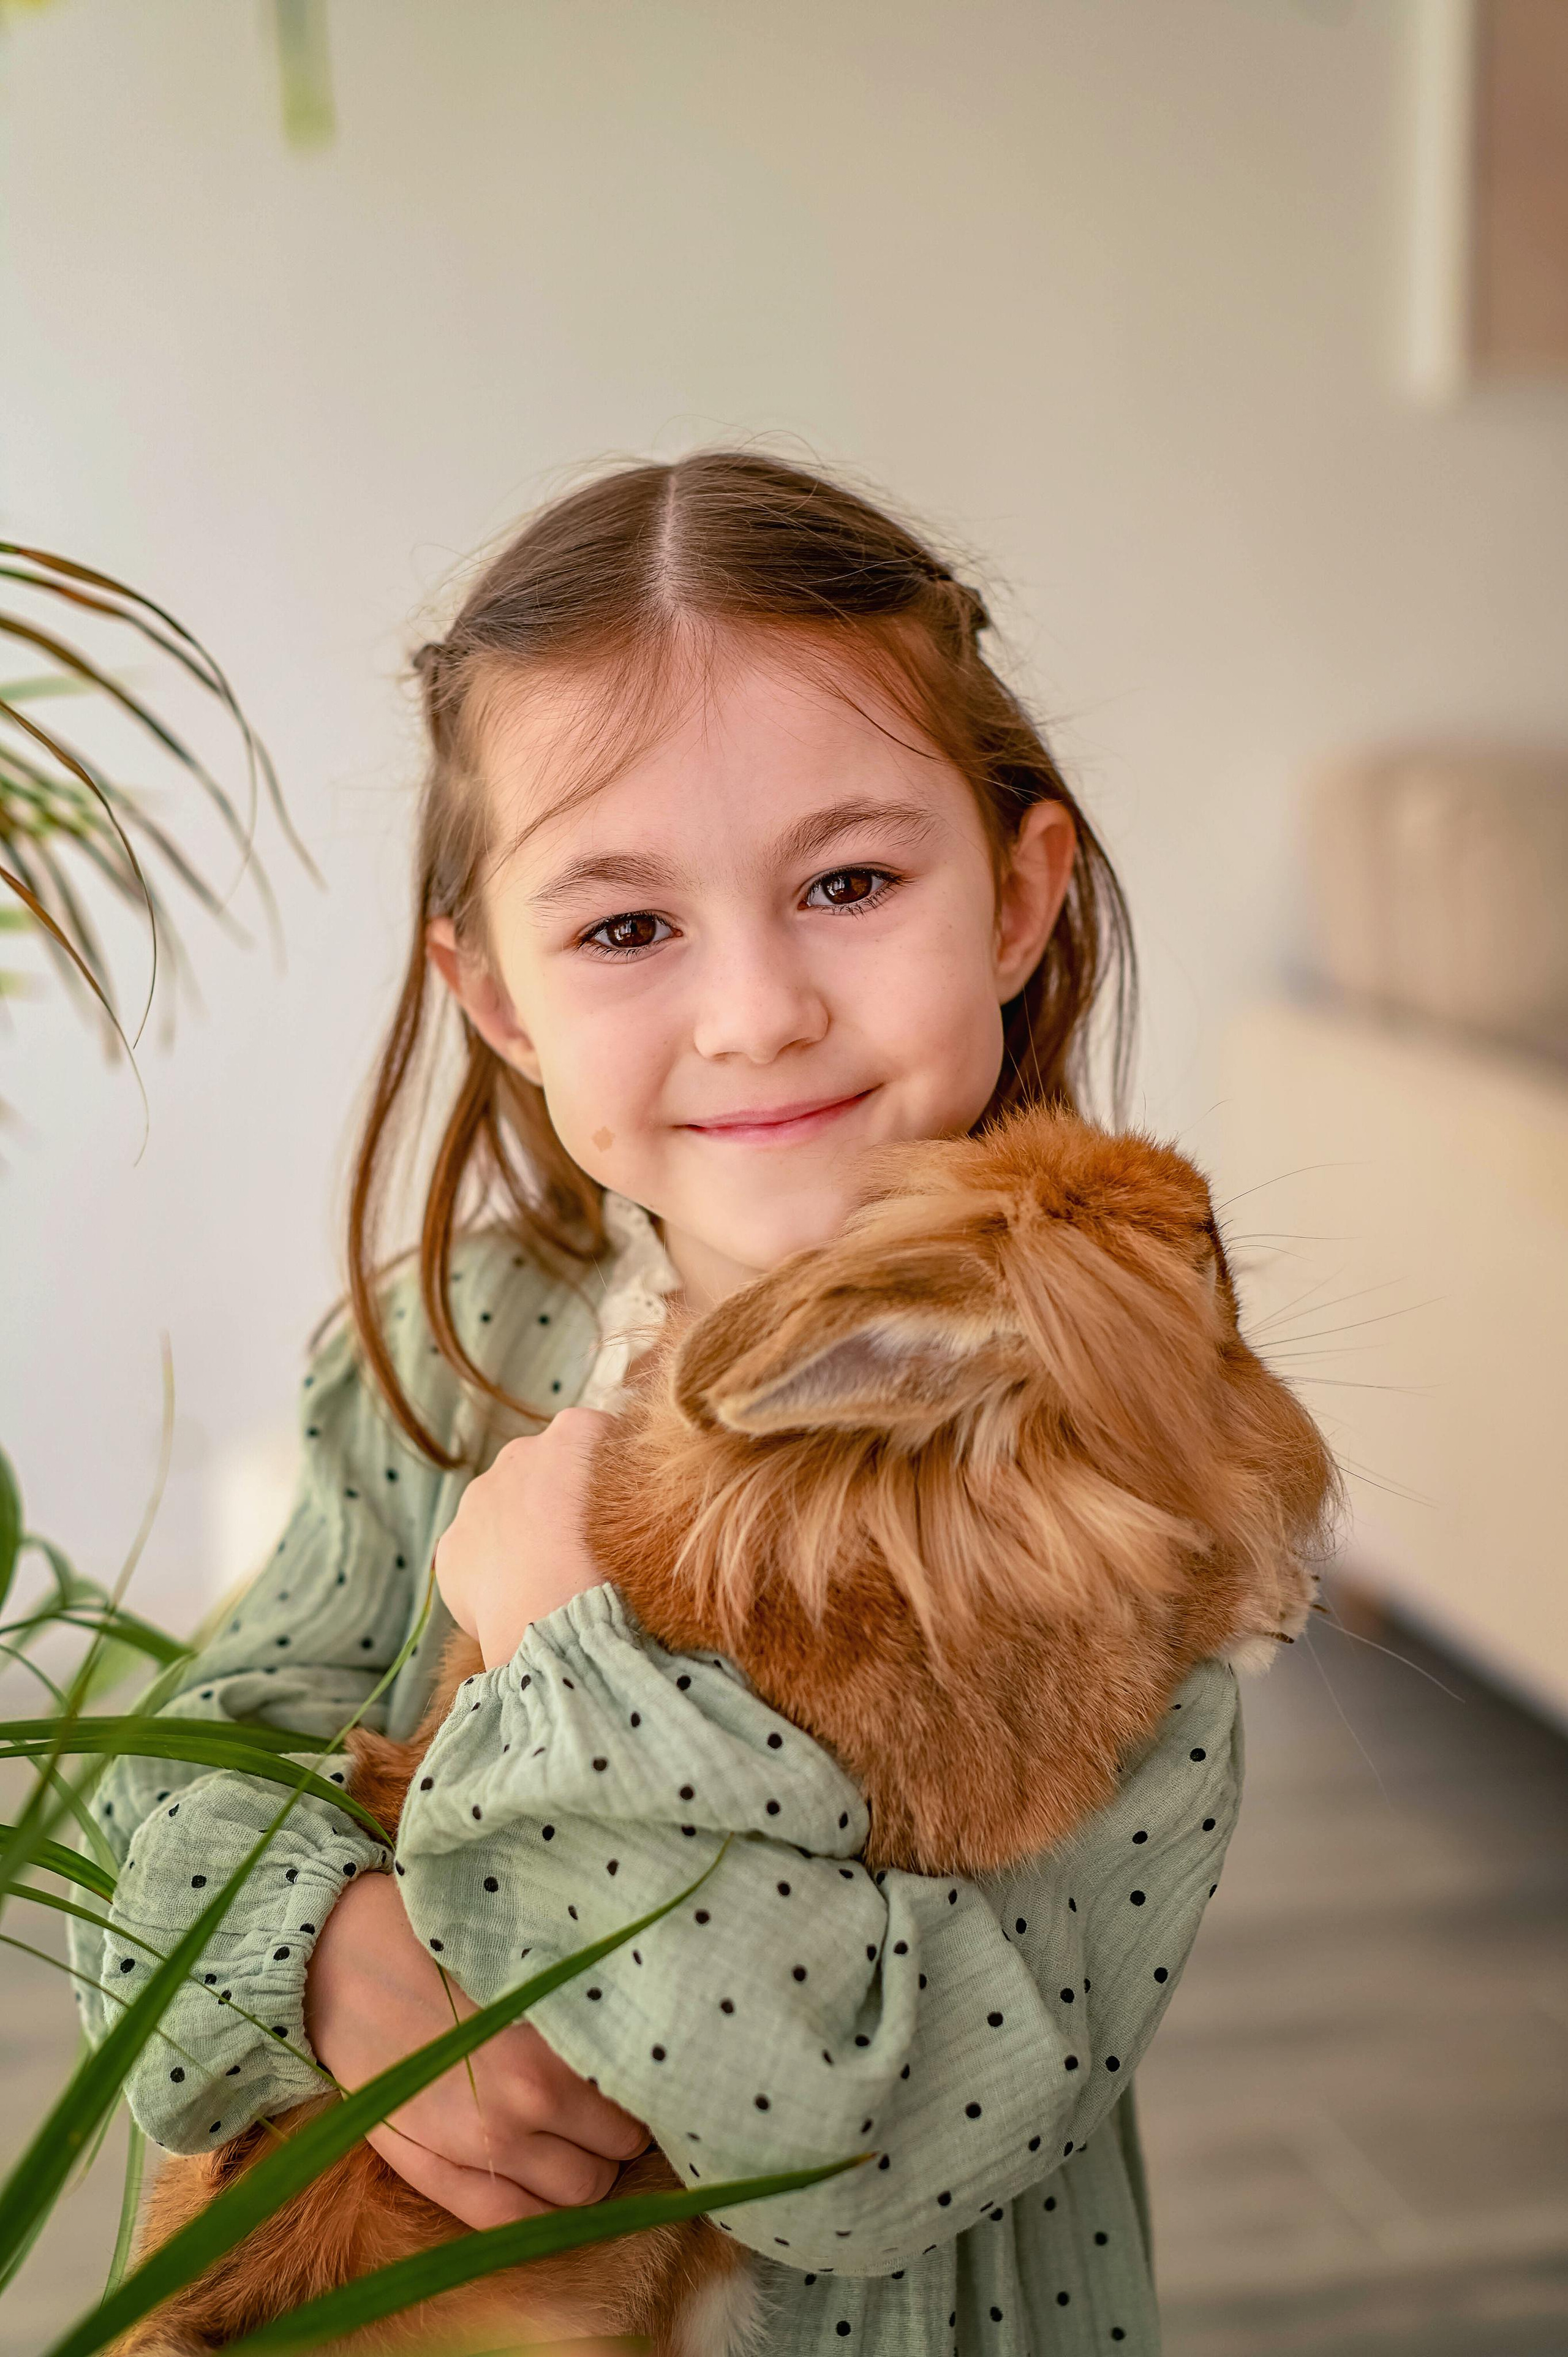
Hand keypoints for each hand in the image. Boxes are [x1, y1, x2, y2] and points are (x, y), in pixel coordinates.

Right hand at [304, 1869, 648, 2228]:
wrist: (338, 1963)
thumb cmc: (434, 1942)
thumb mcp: (523, 1958)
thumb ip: (578, 2003)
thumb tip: (642, 2024)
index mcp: (552, 2043)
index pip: (638, 2093)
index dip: (643, 2081)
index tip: (639, 2067)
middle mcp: (525, 2105)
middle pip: (618, 2150)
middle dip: (621, 2129)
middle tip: (608, 2100)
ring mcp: (480, 2150)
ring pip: (580, 2195)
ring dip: (589, 2169)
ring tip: (576, 2135)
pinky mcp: (435, 2176)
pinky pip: (513, 2224)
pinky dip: (542, 2212)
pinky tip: (543, 2178)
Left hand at [435, 1407, 613, 1669]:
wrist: (557, 1622)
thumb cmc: (615, 1567)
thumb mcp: (645, 1514)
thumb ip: (624, 1488)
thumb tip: (619, 1498)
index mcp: (573, 1433)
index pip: (595, 1436)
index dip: (606, 1473)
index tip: (616, 1506)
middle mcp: (519, 1452)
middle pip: (540, 1469)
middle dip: (554, 1499)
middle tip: (579, 1546)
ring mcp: (477, 1498)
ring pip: (501, 1509)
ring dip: (519, 1534)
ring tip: (547, 1580)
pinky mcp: (452, 1545)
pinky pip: (473, 1553)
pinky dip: (491, 1573)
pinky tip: (516, 1600)